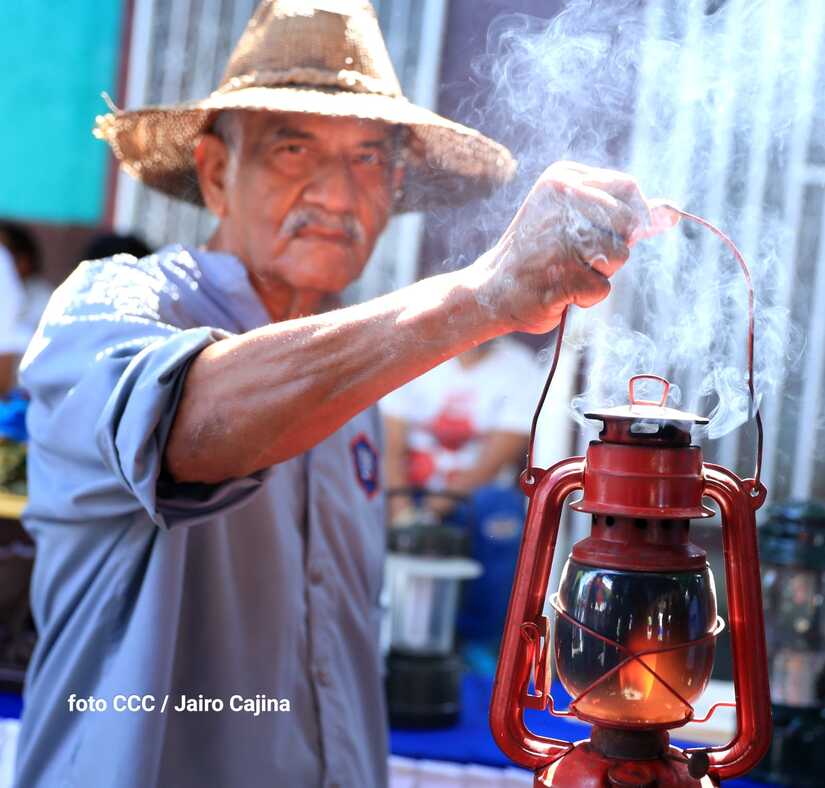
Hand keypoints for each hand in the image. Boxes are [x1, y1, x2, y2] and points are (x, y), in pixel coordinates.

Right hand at [468, 161, 675, 334]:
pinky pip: (602, 288)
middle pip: (628, 223)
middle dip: (613, 246)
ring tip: (564, 270)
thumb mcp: (573, 220)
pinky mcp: (563, 275)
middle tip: (574, 254)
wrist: (490, 289)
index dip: (631, 216)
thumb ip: (621, 214)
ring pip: (620, 256)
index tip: (610, 234)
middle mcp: (562, 199)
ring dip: (599, 273)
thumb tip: (672, 213)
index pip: (629, 189)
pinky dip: (584, 296)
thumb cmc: (535, 255)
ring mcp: (562, 237)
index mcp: (562, 178)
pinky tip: (558, 289)